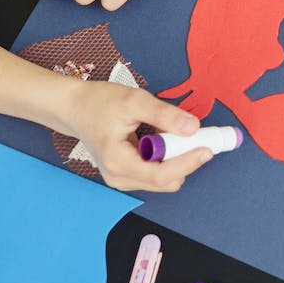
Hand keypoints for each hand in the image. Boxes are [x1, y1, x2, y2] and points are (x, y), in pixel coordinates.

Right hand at [55, 79, 211, 192]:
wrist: (75, 108)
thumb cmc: (99, 102)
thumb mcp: (134, 101)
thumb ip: (164, 115)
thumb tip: (194, 128)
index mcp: (118, 163)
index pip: (162, 175)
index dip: (189, 163)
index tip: (208, 148)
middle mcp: (120, 178)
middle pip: (167, 181)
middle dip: (185, 159)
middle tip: (195, 134)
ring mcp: (122, 179)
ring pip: (164, 178)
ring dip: (175, 158)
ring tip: (168, 130)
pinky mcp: (126, 174)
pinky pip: (156, 172)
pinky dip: (165, 156)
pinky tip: (158, 136)